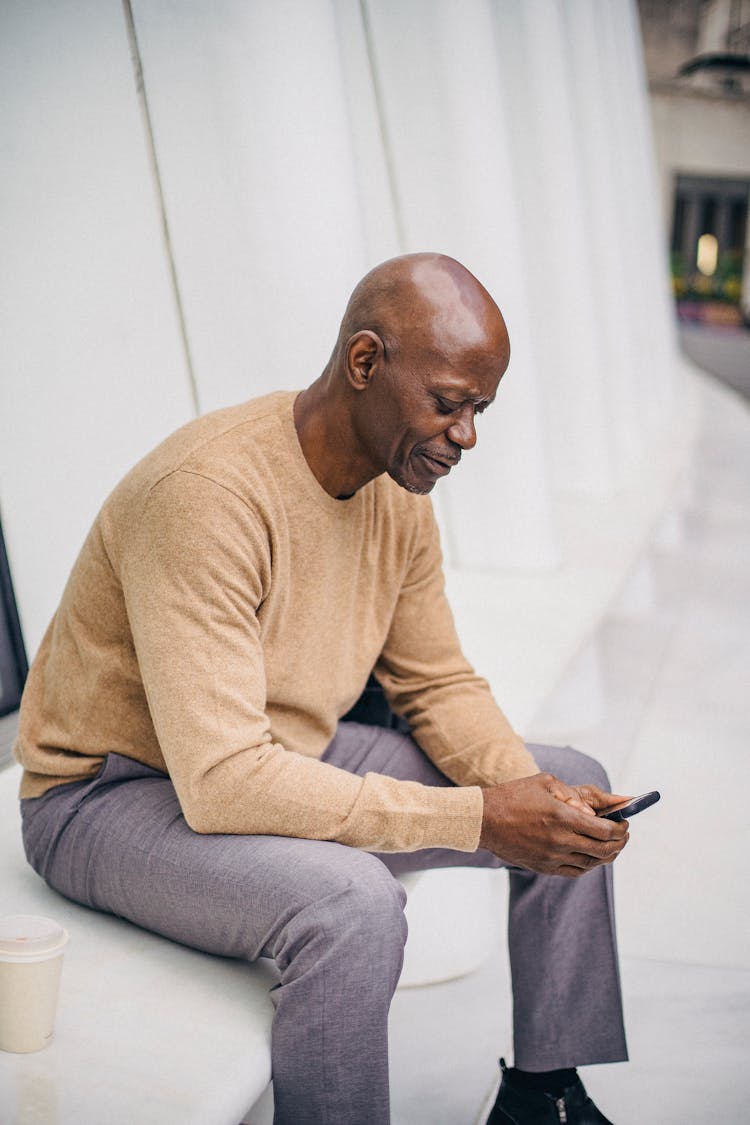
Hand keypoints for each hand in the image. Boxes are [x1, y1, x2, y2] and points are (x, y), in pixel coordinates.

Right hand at [478, 773, 629, 876]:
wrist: (484, 820)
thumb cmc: (514, 796)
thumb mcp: (545, 783)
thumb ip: (573, 795)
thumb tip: (593, 810)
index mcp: (562, 817)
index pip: (604, 830)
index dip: (620, 828)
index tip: (625, 822)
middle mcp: (559, 840)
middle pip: (602, 849)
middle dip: (619, 842)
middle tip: (624, 835)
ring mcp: (551, 857)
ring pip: (591, 863)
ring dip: (607, 856)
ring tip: (613, 847)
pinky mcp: (543, 867)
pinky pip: (574, 871)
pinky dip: (589, 865)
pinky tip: (593, 857)